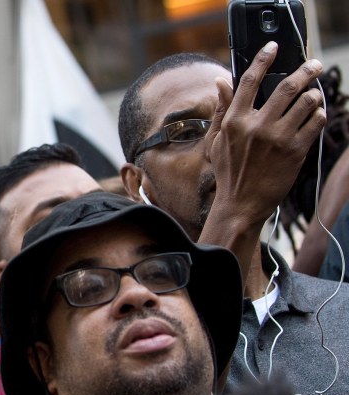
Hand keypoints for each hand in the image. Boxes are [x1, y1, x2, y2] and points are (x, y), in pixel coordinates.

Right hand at [204, 42, 326, 226]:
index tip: (273, 47)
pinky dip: (319, 115)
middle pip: (286, 87)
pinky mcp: (295, 151)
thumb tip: (219, 81)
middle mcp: (256, 126)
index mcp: (234, 121)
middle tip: (315, 65)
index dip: (263, 59)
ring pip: (306, 103)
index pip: (248, 80)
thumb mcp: (218, 139)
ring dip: (315, 95)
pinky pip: (316, 123)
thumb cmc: (229, 172)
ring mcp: (278, 138)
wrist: (241, 203)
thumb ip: (222, 109)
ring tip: (315, 95)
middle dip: (305, 71)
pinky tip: (315, 116)